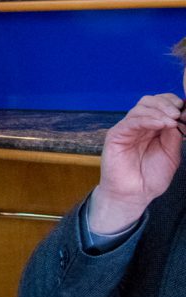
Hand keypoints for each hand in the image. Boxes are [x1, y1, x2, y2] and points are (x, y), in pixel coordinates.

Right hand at [88, 92, 184, 233]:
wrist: (134, 194)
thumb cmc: (151, 177)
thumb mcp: (171, 153)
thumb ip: (174, 135)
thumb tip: (180, 117)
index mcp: (152, 127)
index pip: (160, 105)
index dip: (173, 103)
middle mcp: (138, 125)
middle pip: (150, 101)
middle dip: (167, 103)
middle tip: (179, 114)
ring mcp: (127, 129)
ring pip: (141, 108)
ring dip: (160, 111)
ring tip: (173, 120)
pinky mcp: (116, 135)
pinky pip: (132, 121)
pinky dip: (148, 120)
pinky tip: (162, 124)